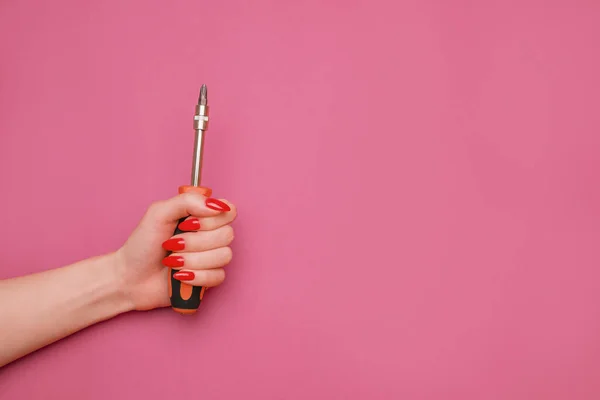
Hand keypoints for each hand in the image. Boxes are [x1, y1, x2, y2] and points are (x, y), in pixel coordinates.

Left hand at [114, 192, 236, 310]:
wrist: (129, 278)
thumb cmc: (142, 245)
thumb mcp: (159, 213)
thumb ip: (187, 201)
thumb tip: (216, 205)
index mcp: (201, 217)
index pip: (229, 211)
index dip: (213, 219)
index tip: (189, 223)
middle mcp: (210, 236)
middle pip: (227, 235)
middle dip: (196, 242)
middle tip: (173, 244)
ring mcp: (211, 258)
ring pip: (223, 256)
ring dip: (194, 260)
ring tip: (173, 261)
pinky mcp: (209, 279)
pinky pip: (218, 276)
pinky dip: (196, 277)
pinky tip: (179, 276)